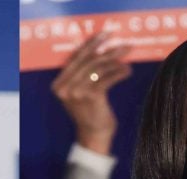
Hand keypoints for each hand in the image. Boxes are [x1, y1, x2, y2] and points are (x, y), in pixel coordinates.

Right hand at [51, 32, 131, 154]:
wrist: (93, 135)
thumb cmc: (90, 113)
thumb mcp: (80, 93)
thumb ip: (83, 75)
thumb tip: (101, 50)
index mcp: (59, 85)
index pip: (75, 58)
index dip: (91, 44)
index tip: (105, 35)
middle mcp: (65, 87)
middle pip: (88, 60)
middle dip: (108, 50)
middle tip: (124, 45)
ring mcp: (77, 92)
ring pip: (99, 68)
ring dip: (116, 60)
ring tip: (128, 57)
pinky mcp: (91, 96)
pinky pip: (108, 78)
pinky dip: (119, 72)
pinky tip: (127, 70)